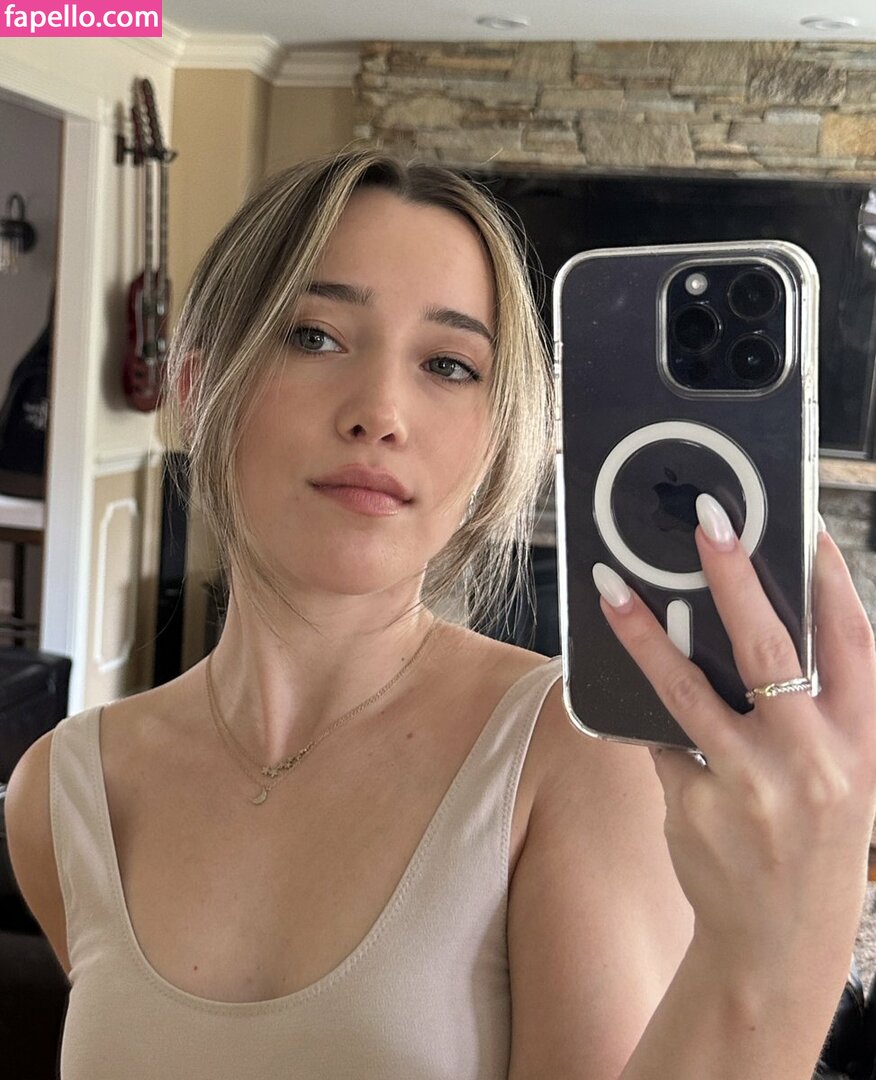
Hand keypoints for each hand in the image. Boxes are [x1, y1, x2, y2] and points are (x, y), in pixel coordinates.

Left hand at [593, 499, 875, 984]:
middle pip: (770, 648)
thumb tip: (733, 622)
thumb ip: (807, 708)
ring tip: (610, 588)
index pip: (851, 639)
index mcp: (860, 741)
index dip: (829, 575)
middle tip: (706, 519)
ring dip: (643, 633)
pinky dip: (637, 707)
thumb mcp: (838, 773)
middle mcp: (815, 760)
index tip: (802, 523)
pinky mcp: (699, 807)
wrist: (782, 944)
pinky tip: (605, 677)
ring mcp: (754, 786)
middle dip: (735, 576)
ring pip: (688, 688)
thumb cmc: (812, 840)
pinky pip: (659, 738)